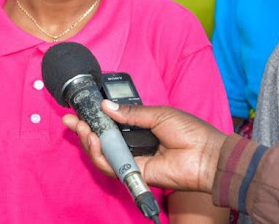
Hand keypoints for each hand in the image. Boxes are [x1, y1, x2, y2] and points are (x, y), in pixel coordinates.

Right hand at [62, 100, 226, 192]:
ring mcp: (134, 158)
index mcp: (141, 125)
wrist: (207, 155)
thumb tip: (106, 106)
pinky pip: (112, 167)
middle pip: (102, 138)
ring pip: (103, 154)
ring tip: (83, 129)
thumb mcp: (157, 113)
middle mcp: (134, 142)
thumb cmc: (190, 131)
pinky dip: (100, 156)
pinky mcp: (135, 172)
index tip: (79, 109)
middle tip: (72, 120)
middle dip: (84, 129)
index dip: (94, 117)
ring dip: (89, 141)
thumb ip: (131, 112)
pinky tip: (95, 142)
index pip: (111, 122)